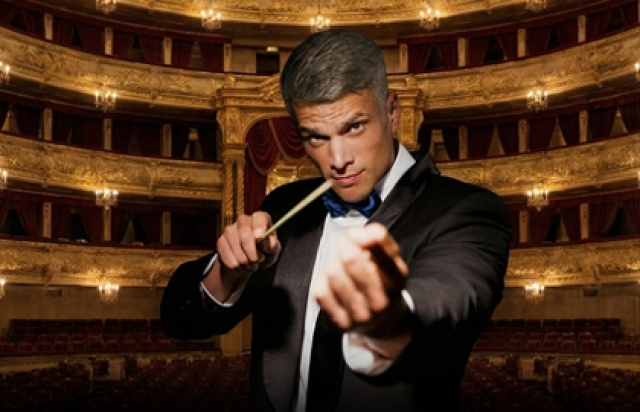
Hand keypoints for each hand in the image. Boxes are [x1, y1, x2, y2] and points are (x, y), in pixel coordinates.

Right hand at [204, 211, 280, 301]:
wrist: (248, 262)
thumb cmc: (264, 252)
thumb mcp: (273, 250)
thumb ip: (273, 246)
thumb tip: (268, 244)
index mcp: (259, 218)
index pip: (259, 218)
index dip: (260, 228)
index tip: (260, 239)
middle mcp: (243, 220)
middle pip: (245, 235)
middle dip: (253, 253)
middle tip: (258, 260)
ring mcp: (229, 230)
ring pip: (237, 250)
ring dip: (246, 263)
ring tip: (251, 264)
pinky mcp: (221, 241)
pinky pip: (230, 259)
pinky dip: (238, 267)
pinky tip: (241, 265)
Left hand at [313, 223, 409, 337]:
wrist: (383, 324)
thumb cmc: (382, 282)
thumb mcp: (389, 260)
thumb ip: (378, 239)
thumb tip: (358, 233)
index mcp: (397, 281)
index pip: (380, 252)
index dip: (365, 237)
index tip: (359, 235)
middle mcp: (381, 302)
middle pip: (351, 260)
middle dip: (345, 246)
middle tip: (344, 246)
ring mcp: (360, 315)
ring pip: (333, 274)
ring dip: (333, 265)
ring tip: (340, 268)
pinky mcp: (340, 323)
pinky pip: (321, 291)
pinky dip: (322, 281)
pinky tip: (332, 284)